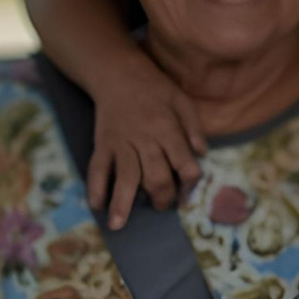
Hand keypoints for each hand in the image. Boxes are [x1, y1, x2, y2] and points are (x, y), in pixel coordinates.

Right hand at [87, 55, 205, 228]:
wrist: (118, 73)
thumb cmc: (155, 88)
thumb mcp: (182, 100)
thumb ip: (194, 128)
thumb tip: (203, 154)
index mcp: (168, 130)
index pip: (185, 165)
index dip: (189, 184)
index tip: (187, 193)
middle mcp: (145, 139)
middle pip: (155, 177)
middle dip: (161, 199)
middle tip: (162, 207)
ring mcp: (121, 143)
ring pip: (125, 177)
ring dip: (122, 203)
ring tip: (118, 225)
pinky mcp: (103, 143)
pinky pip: (97, 168)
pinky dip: (95, 187)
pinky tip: (96, 205)